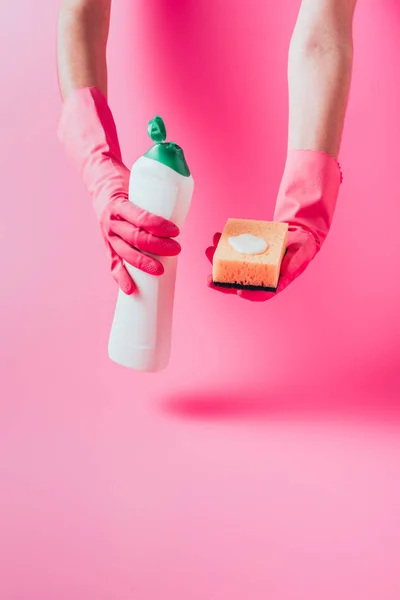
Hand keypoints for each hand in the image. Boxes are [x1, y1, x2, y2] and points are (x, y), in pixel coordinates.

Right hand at [58, 87, 180, 295]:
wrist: (98, 179)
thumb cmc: (125, 179)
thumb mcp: (141, 176)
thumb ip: (161, 180)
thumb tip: (186, 174)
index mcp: (119, 202)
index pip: (141, 216)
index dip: (158, 225)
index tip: (176, 230)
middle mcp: (111, 220)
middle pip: (135, 237)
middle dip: (157, 246)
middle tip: (176, 249)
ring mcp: (107, 234)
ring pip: (125, 253)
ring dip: (142, 264)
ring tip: (159, 271)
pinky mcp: (107, 244)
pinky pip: (113, 263)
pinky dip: (121, 277)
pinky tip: (130, 289)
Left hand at [205, 226, 316, 301]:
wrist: (298, 235)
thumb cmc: (302, 248)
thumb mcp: (303, 255)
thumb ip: (294, 264)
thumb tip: (284, 273)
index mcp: (275, 283)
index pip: (261, 293)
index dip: (250, 294)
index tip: (239, 291)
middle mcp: (260, 277)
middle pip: (239, 285)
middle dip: (222, 283)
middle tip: (209, 279)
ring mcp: (251, 266)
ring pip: (231, 269)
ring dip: (217, 262)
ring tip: (209, 250)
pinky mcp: (247, 254)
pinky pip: (232, 253)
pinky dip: (223, 247)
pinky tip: (217, 238)